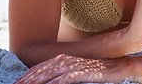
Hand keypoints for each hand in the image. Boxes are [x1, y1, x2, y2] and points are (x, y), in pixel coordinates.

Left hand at [14, 54, 130, 83]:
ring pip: (50, 73)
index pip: (37, 69)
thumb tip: (46, 82)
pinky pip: (68, 77)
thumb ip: (59, 75)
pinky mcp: (84, 72)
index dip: (25, 77)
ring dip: (38, 81)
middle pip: (40, 71)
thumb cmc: (93, 72)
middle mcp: (64, 60)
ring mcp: (73, 65)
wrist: (116, 67)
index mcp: (59, 60)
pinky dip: (58, 82)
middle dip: (27, 80)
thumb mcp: (73, 72)